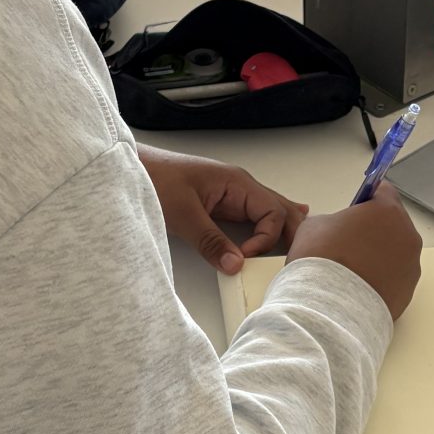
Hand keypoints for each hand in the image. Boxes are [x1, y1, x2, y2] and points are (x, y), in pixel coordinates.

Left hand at [138, 146, 308, 275]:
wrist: (134, 167)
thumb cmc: (156, 179)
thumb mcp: (183, 214)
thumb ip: (210, 241)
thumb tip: (235, 266)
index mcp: (237, 183)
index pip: (273, 212)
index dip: (266, 239)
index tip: (246, 257)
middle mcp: (241, 187)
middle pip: (281, 210)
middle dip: (292, 233)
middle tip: (298, 259)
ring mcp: (233, 195)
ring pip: (270, 213)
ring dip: (283, 231)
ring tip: (298, 250)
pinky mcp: (222, 205)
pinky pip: (254, 218)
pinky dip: (269, 228)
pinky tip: (282, 232)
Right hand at [286, 183, 422, 319]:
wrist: (327, 306)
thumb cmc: (321, 260)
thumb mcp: (315, 225)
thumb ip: (334, 220)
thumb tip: (336, 229)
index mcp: (387, 211)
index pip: (383, 191)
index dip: (367, 196)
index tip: (358, 205)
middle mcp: (406, 236)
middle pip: (392, 223)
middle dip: (374, 229)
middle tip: (350, 241)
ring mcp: (410, 265)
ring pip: (395, 252)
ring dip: (379, 255)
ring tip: (354, 269)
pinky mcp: (408, 291)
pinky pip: (395, 277)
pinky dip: (381, 278)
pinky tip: (360, 286)